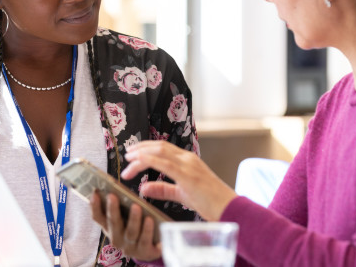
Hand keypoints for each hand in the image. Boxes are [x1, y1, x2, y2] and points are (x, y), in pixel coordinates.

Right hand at [89, 191, 161, 261]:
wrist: (151, 248)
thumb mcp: (127, 215)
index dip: (95, 206)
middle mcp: (116, 238)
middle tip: (112, 195)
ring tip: (136, 206)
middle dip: (112, 209)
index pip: (98, 217)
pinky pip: (144, 241)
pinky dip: (146, 230)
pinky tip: (149, 219)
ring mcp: (129, 247)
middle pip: (113, 223)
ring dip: (133, 219)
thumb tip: (118, 189)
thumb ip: (122, 205)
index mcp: (109, 227)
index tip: (94, 192)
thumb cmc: (136, 226)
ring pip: (130, 232)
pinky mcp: (143, 252)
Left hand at [122, 140, 237, 220]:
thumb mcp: (182, 194)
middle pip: (159, 146)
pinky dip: (147, 161)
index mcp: (188, 160)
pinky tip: (137, 165)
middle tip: (126, 155)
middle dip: (140, 148)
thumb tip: (143, 188)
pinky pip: (163, 163)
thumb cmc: (209, 203)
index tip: (132, 154)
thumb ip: (163, 190)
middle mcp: (188, 158)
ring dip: (140, 154)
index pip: (163, 148)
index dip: (146, 148)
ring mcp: (188, 164)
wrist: (229, 208)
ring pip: (159, 151)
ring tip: (128, 161)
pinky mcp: (187, 175)